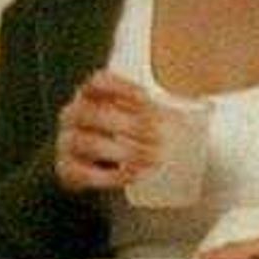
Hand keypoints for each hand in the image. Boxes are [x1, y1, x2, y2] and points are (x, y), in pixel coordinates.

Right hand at [52, 68, 159, 196]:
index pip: (97, 82)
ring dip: (122, 150)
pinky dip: (112, 175)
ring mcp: (66, 142)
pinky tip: (135, 174)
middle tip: (158, 135)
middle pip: (91, 113)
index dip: (121, 88)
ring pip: (85, 142)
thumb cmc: (123, 135)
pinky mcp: (67, 169)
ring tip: (152, 157)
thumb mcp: (135, 116)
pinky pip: (84, 173)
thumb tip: (192, 115)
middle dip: (127, 123)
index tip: (147, 98)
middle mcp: (72, 115)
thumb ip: (153, 112)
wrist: (94, 168)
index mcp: (89, 95)